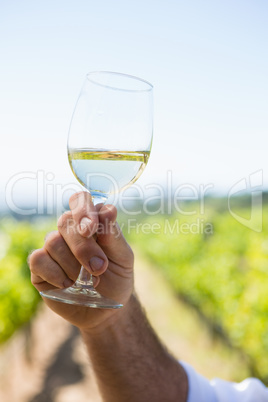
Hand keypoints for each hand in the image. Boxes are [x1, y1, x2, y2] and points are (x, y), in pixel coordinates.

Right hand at [29, 191, 133, 331]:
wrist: (106, 311)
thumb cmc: (116, 279)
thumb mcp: (123, 258)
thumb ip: (113, 235)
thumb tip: (107, 210)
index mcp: (91, 222)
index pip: (80, 200)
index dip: (82, 210)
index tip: (91, 228)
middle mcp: (69, 231)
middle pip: (65, 221)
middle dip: (83, 247)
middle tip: (99, 268)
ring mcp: (53, 248)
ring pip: (52, 241)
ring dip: (72, 264)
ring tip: (88, 281)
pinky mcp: (40, 267)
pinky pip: (38, 259)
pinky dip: (56, 273)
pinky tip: (68, 285)